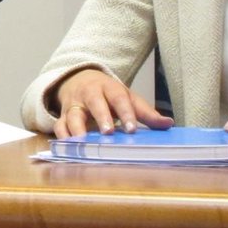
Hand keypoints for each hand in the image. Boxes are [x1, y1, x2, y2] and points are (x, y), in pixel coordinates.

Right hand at [52, 68, 172, 137]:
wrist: (78, 79)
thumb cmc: (107, 93)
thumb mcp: (126, 97)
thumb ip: (145, 112)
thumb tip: (168, 124)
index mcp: (108, 88)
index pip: (119, 98)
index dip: (125, 113)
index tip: (132, 129)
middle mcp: (89, 94)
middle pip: (94, 103)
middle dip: (101, 117)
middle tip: (108, 132)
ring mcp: (74, 105)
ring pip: (72, 115)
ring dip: (77, 128)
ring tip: (83, 142)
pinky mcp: (63, 116)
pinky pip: (60, 126)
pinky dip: (62, 137)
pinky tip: (69, 148)